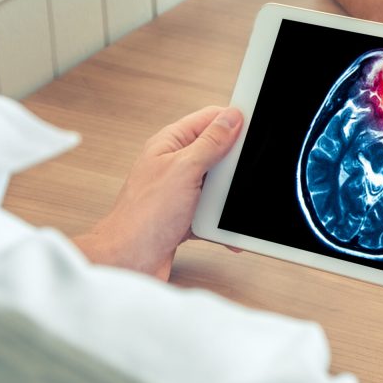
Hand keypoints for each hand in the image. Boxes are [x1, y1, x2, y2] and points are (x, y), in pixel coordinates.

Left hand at [74, 106, 243, 280]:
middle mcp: (174, 165)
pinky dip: (222, 222)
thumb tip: (231, 118)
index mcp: (170, 144)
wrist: (127, 263)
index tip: (254, 126)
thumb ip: (210, 143)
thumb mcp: (184, 169)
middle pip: (217, 153)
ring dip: (228, 198)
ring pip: (217, 186)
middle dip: (234, 165)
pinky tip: (227, 229)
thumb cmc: (142, 218)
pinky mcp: (185, 217)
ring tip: (234, 206)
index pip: (207, 119)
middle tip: (244, 173)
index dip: (231, 120)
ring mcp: (180, 192)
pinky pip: (212, 213)